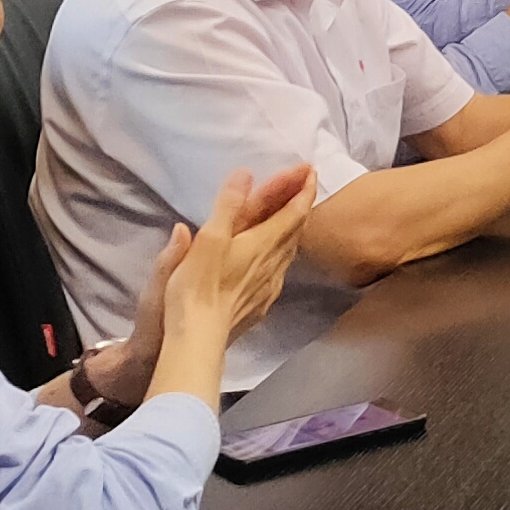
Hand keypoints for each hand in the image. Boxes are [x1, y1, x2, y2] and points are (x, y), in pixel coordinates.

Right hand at [144, 163, 317, 397]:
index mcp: (262, 244)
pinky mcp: (261, 303)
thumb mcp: (209, 239)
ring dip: (293, 228)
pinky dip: (282, 253)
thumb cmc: (198, 287)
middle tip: (304, 184)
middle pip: (296, 229)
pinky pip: (279, 270)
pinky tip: (275, 257)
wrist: (199, 339)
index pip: (293, 212)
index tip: (311, 170)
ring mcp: (269, 285)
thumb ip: (228, 206)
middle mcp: (273, 263)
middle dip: (300, 203)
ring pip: (289, 251)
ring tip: (292, 215)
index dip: (303, 189)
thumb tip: (245, 174)